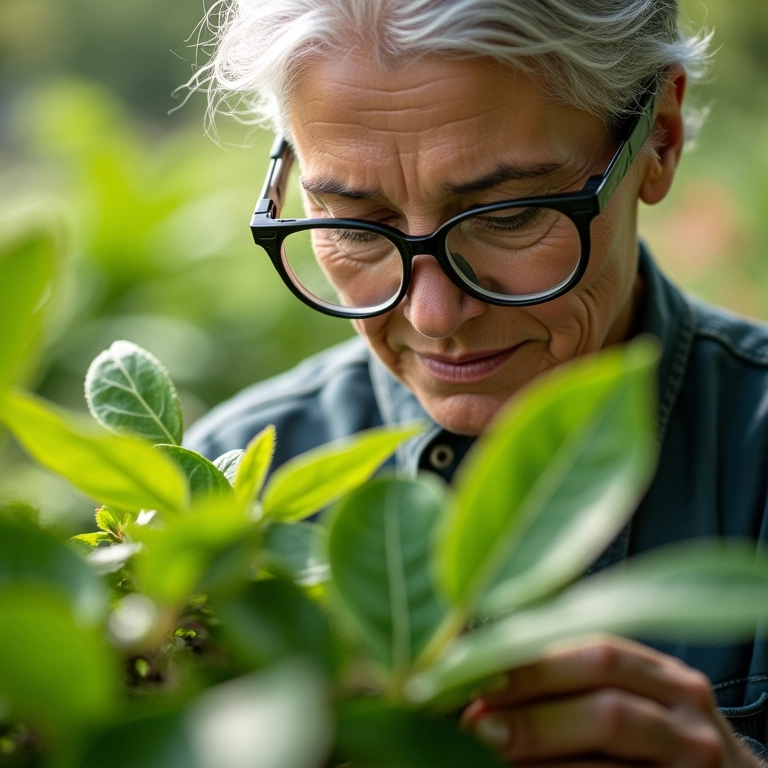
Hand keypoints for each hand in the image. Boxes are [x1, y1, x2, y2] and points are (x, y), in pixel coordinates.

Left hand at [461, 634, 765, 766]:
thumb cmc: (655, 741)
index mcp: (664, 674)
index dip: (533, 666)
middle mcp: (688, 712)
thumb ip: (568, 682)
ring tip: (490, 758)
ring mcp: (695, 761)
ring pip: (610, 753)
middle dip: (534, 716)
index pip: (597, 654)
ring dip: (542, 760)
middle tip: (477, 728)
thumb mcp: (629, 698)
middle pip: (606, 706)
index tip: (476, 678)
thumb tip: (483, 685)